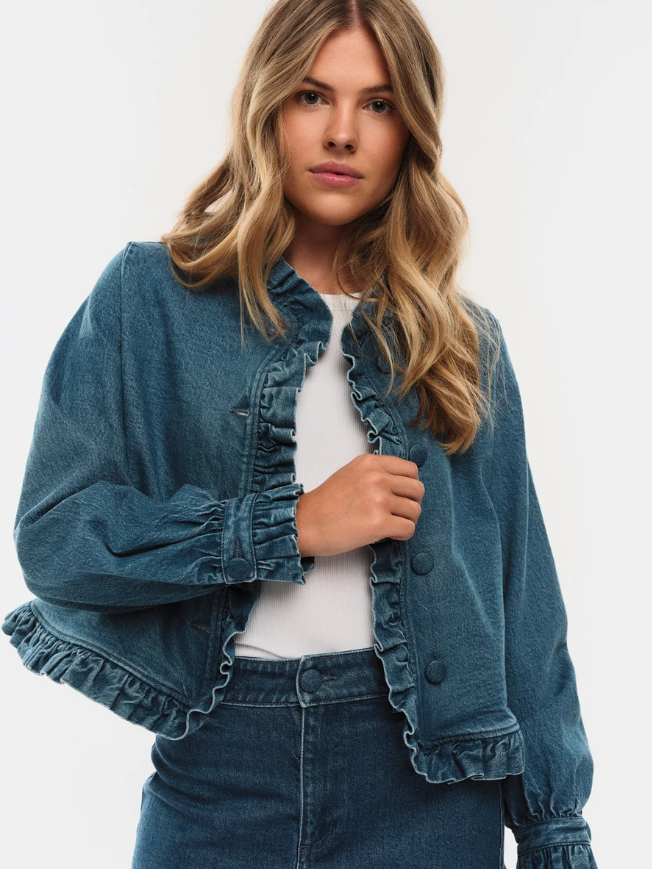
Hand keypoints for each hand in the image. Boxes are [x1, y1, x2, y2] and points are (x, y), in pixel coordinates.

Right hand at [295, 453, 423, 557]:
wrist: (305, 523)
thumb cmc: (325, 503)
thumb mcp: (351, 474)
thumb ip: (376, 474)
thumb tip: (402, 485)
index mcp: (370, 463)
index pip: (411, 470)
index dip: (410, 486)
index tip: (401, 496)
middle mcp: (377, 478)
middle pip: (418, 489)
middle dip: (412, 503)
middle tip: (399, 513)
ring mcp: (379, 500)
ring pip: (415, 510)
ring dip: (407, 520)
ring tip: (392, 525)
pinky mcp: (379, 523)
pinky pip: (409, 528)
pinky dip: (403, 534)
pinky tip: (390, 535)